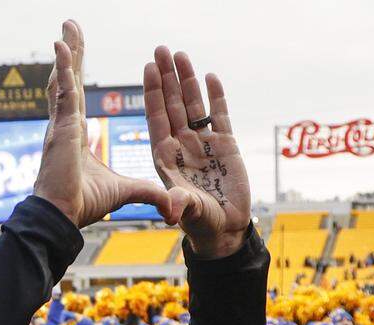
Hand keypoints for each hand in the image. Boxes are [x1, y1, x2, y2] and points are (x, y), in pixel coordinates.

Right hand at [34, 21, 169, 228]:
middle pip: (71, 81)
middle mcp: (67, 125)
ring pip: (66, 79)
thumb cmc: (84, 206)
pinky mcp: (64, 127)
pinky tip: (62, 46)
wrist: (63, 217)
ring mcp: (63, 124)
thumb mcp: (126, 192)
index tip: (75, 56)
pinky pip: (65, 90)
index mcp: (77, 136)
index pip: (77, 97)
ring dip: (69, 52)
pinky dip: (63, 67)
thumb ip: (148, 193)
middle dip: (72, 54)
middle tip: (69, 29)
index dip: (77, 76)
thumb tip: (170, 208)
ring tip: (67, 28)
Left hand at [144, 48, 251, 257]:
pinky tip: (210, 76)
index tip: (148, 68)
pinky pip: (219, 115)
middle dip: (167, 77)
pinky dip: (216, 96)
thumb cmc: (200, 222)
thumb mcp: (189, 212)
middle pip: (172, 103)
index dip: (153, 92)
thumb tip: (171, 210)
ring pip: (193, 104)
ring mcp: (202, 142)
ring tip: (180, 54)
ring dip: (187, 80)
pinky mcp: (225, 144)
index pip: (156, 117)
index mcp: (165, 156)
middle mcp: (181, 145)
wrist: (224, 227)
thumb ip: (180, 204)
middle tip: (161, 49)